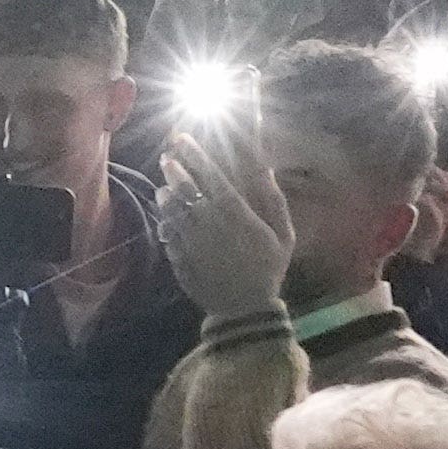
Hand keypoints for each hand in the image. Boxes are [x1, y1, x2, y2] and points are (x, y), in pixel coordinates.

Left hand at [157, 125, 293, 324]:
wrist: (244, 309)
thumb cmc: (268, 269)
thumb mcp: (283, 235)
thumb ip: (274, 201)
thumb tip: (266, 169)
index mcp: (236, 214)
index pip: (210, 176)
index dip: (195, 155)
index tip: (183, 139)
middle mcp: (209, 223)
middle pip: (184, 188)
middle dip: (174, 168)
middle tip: (168, 157)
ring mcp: (190, 241)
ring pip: (170, 208)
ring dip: (165, 193)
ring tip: (164, 186)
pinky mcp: (178, 257)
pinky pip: (166, 232)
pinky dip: (164, 220)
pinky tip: (166, 214)